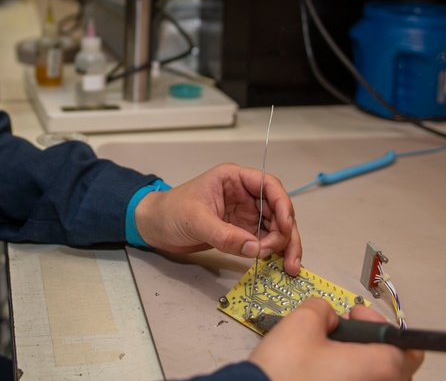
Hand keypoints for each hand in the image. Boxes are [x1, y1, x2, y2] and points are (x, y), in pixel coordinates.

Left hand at [133, 163, 301, 274]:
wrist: (154, 226)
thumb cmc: (170, 211)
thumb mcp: (196, 221)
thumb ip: (225, 235)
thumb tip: (255, 249)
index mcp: (233, 179)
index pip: (268, 186)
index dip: (282, 205)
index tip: (286, 226)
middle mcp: (244, 194)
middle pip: (277, 211)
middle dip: (287, 234)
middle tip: (291, 259)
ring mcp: (244, 213)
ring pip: (274, 228)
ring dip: (283, 247)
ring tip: (286, 267)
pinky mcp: (240, 231)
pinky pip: (263, 241)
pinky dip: (272, 253)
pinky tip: (277, 265)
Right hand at [250, 298, 424, 380]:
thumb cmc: (282, 374)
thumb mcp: (301, 322)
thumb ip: (323, 308)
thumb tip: (328, 314)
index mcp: (380, 369)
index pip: (410, 348)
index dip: (381, 325)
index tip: (358, 316)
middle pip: (391, 365)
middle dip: (366, 341)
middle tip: (339, 329)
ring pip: (371, 379)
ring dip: (355, 361)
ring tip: (325, 351)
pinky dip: (344, 378)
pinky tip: (319, 371)